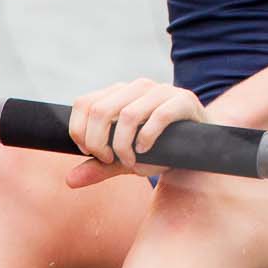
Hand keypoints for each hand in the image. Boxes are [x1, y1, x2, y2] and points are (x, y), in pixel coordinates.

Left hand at [63, 79, 206, 188]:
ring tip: (130, 163)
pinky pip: (160, 116)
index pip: (84, 103)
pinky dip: (148, 139)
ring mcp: (162, 90)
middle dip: (98, 142)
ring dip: (123, 146)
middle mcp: (137, 87)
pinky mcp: (184, 100)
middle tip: (109, 161)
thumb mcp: (124, 160)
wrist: (198, 151)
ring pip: (128, 115)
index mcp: (119, 93)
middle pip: (100, 110)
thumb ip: (99, 167)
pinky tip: (147, 151)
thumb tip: (69, 181)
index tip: (91, 153)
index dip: (80, 132)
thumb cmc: (158, 152)